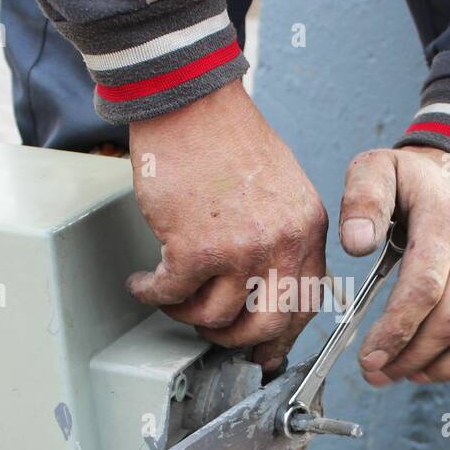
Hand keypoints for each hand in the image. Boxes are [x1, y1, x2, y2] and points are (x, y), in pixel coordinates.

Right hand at [126, 80, 328, 371]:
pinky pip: (169, 294)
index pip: (305, 303)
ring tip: (170, 297)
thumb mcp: (283, 189)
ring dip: (184, 314)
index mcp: (306, 228)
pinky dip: (150, 294)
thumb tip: (265, 285)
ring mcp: (238, 249)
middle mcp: (280, 242)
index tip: (262, 348)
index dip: (279, 335)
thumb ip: (283, 237)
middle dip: (233, 339)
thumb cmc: (227, 137)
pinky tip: (143, 285)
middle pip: (265, 325)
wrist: (190, 101)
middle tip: (210, 331)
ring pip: (213, 316)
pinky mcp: (193, 248)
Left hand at [339, 146, 449, 384]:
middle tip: (379, 373)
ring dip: (449, 366)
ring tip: (413, 373)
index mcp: (446, 221)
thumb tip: (356, 243)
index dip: (396, 331)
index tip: (369, 358)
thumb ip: (362, 200)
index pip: (424, 288)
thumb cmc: (411, 184)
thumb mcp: (377, 171)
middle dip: (412, 357)